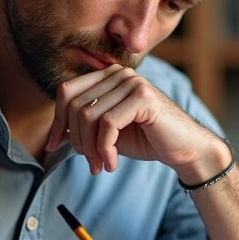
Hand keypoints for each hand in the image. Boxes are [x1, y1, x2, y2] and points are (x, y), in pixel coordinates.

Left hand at [44, 65, 228, 180]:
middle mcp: (119, 74)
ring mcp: (132, 82)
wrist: (185, 148)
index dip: (57, 120)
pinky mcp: (143, 97)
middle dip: (76, 139)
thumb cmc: (147, 139)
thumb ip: (83, 126)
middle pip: (75, 104)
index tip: (54, 145)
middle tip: (89, 163)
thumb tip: (53, 135)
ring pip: (89, 115)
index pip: (67, 91)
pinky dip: (105, 149)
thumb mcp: (107, 132)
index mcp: (108, 76)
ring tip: (101, 165)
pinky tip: (113, 163)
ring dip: (90, 148)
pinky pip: (108, 124)